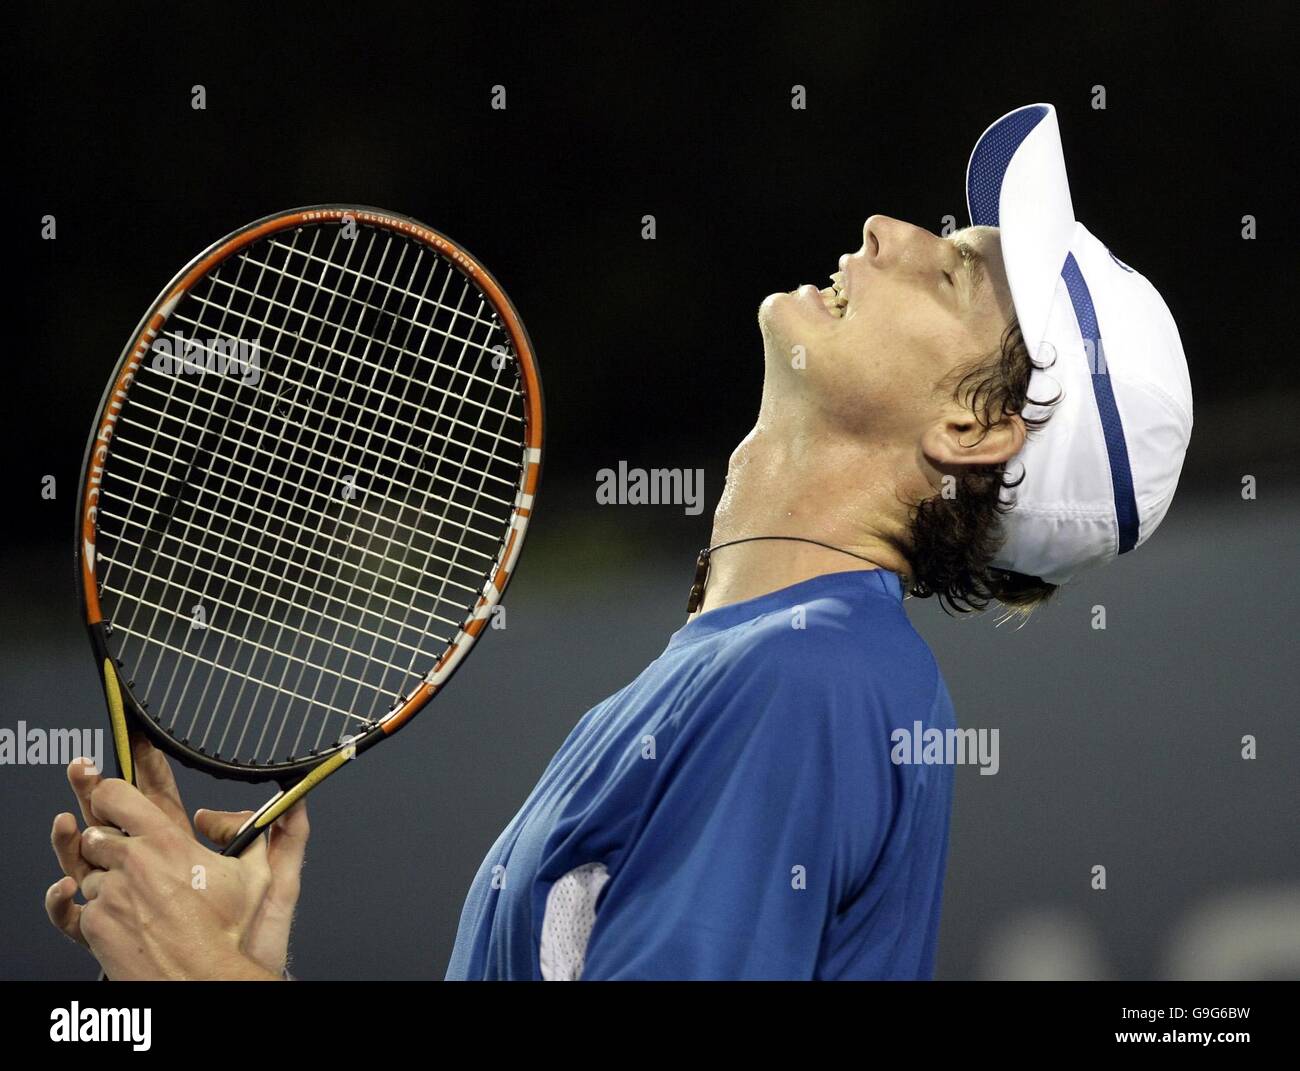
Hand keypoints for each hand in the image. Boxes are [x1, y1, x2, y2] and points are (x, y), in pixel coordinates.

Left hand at [45, 735, 308, 978]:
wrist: (202, 979)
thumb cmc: (228, 933)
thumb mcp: (258, 875)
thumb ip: (266, 831)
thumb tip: (285, 803)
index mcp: (164, 843)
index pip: (116, 796)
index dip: (112, 795)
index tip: (117, 800)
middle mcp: (130, 863)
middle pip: (94, 833)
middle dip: (109, 840)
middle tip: (132, 854)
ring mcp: (108, 895)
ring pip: (90, 871)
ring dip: (108, 877)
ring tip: (139, 895)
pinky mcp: (94, 925)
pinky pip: (85, 906)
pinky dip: (102, 908)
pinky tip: (129, 917)